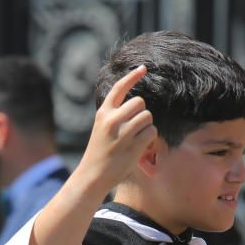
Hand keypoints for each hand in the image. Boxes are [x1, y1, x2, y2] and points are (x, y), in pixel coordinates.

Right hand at [75, 65, 157, 195]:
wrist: (93, 175)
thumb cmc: (100, 152)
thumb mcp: (102, 128)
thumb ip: (115, 115)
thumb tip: (139, 105)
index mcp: (103, 113)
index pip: (119, 88)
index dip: (132, 76)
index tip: (143, 68)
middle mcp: (112, 120)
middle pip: (140, 102)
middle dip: (142, 113)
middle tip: (134, 127)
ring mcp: (123, 133)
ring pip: (147, 117)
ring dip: (146, 126)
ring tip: (135, 138)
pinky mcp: (133, 146)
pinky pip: (152, 132)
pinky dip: (150, 138)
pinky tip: (139, 146)